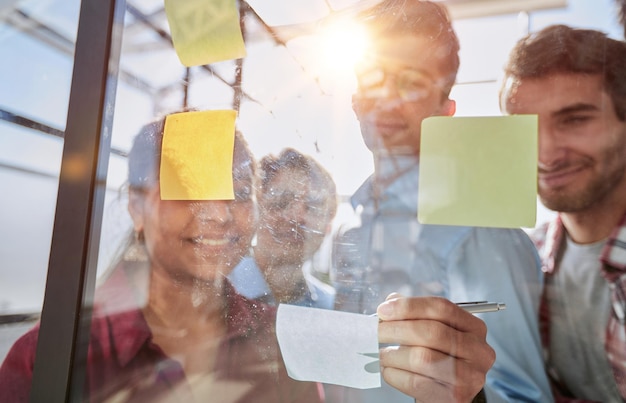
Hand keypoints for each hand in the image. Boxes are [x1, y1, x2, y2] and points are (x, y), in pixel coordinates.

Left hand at [377, 294, 494, 402]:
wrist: (448, 395)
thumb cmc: (439, 358)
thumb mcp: (434, 333)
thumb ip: (414, 313)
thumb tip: (391, 303)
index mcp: (474, 328)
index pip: (442, 308)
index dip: (408, 306)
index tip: (383, 310)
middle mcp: (478, 351)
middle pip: (432, 332)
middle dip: (397, 329)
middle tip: (376, 331)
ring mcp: (469, 377)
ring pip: (422, 358)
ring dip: (393, 355)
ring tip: (382, 354)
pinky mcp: (455, 398)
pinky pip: (416, 382)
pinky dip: (395, 375)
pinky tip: (389, 370)